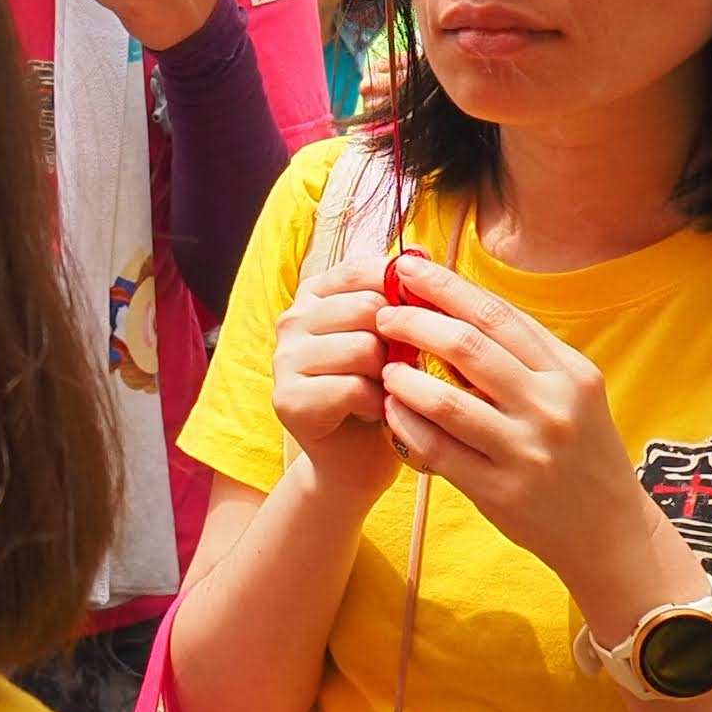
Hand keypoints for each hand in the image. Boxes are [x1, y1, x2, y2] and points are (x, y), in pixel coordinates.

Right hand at [271, 252, 405, 512]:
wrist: (358, 461)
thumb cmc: (385, 392)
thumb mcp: (398, 337)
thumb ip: (404, 296)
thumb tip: (424, 251)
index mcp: (317, 294)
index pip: (364, 270)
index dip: (405, 293)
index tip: (427, 321)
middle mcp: (292, 319)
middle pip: (369, 307)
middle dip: (400, 341)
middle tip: (405, 368)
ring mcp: (284, 359)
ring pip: (362, 347)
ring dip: (391, 375)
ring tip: (390, 391)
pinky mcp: (288, 399)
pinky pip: (352, 387)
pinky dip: (378, 405)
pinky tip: (378, 414)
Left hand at [370, 255, 673, 603]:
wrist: (610, 532)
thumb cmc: (581, 452)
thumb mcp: (574, 393)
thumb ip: (526, 354)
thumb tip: (459, 303)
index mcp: (571, 373)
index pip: (499, 315)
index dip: (446, 287)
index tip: (406, 268)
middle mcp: (552, 407)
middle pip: (469, 347)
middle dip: (416, 323)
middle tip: (382, 314)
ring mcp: (527, 452)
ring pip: (447, 401)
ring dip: (404, 377)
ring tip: (383, 366)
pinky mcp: (501, 492)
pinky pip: (438, 450)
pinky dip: (406, 425)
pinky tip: (390, 411)